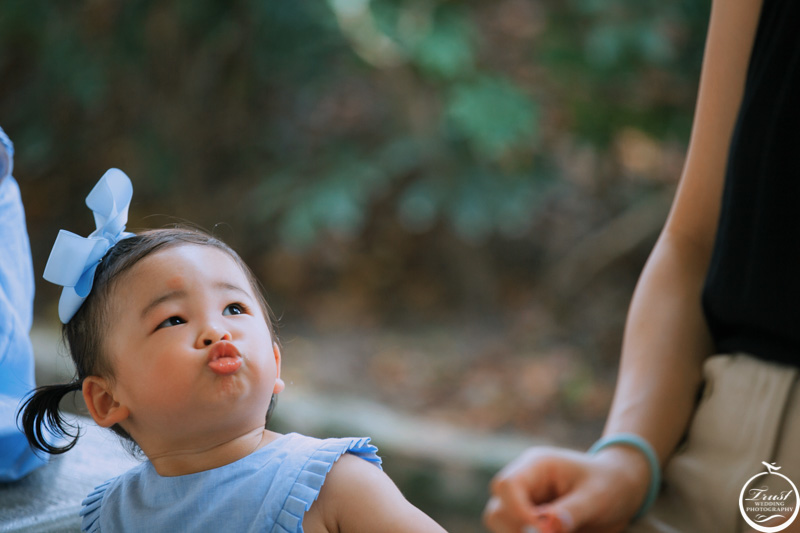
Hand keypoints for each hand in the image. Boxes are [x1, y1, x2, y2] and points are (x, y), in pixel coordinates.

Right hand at [483, 445, 650, 532]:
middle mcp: (524, 483)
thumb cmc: (610, 485)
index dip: (517, 511)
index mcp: (536, 466)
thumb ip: (571, 512)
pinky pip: (515, 532)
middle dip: (515, 530)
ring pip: (500, 525)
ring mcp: (524, 502)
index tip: (542, 530)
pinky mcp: (528, 520)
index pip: (507, 485)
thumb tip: (545, 529)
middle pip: (497, 509)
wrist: (619, 490)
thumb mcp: (597, 498)